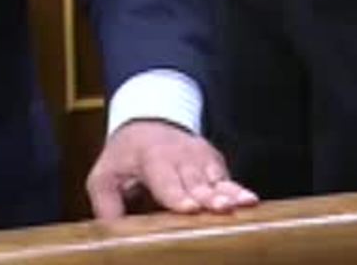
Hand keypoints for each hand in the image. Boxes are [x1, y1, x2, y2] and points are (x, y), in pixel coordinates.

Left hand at [86, 120, 257, 220]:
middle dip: (210, 196)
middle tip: (223, 209)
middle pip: (196, 181)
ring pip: (217, 178)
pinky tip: (251, 202)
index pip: (165, 180)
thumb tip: (113, 233)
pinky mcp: (215, 162)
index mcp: (151, 158)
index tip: (190, 207)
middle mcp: (180, 156)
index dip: (178, 195)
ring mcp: (200, 157)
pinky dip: (238, 190)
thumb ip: (106, 204)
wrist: (147, 124)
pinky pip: (228, 179)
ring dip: (231, 192)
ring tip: (246, 203)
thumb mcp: (105, 176)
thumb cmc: (125, 157)